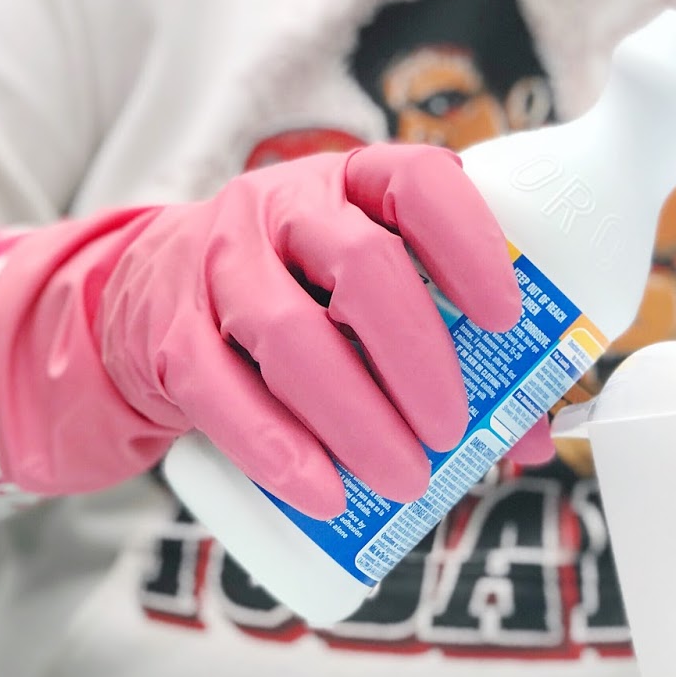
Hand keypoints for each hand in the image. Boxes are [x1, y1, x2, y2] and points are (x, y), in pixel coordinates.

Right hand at [97, 144, 523, 516]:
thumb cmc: (291, 290)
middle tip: (452, 431)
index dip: (470, 244)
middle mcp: (282, 208)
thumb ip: (443, 343)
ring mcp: (220, 265)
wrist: (147, 294)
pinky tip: (324, 494)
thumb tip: (528, 433)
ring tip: (404, 478)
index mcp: (350, 182)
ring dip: (356, 416)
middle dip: (418, 357)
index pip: (418, 182)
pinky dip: (277, 449)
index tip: (509, 318)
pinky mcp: (171, 334)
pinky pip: (222, 391)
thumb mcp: (358, 285)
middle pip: (361, 264)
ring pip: (290, 333)